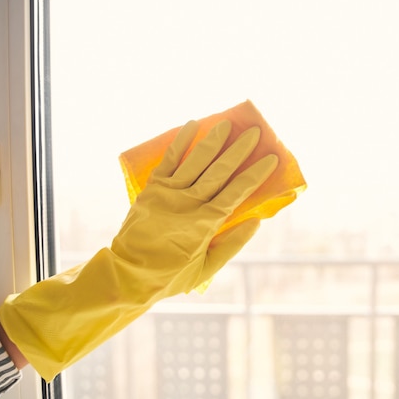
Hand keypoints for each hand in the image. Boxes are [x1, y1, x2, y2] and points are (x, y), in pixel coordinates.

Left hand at [111, 119, 277, 298]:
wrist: (128, 275)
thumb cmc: (171, 275)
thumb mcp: (207, 269)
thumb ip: (232, 244)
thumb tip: (256, 221)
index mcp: (205, 224)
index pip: (236, 193)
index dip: (254, 175)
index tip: (270, 159)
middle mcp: (188, 203)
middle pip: (219, 171)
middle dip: (238, 150)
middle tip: (254, 132)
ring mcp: (168, 193)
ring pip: (196, 161)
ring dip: (212, 141)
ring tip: (226, 123)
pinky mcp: (152, 188)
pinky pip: (168, 160)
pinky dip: (180, 142)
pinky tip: (191, 125)